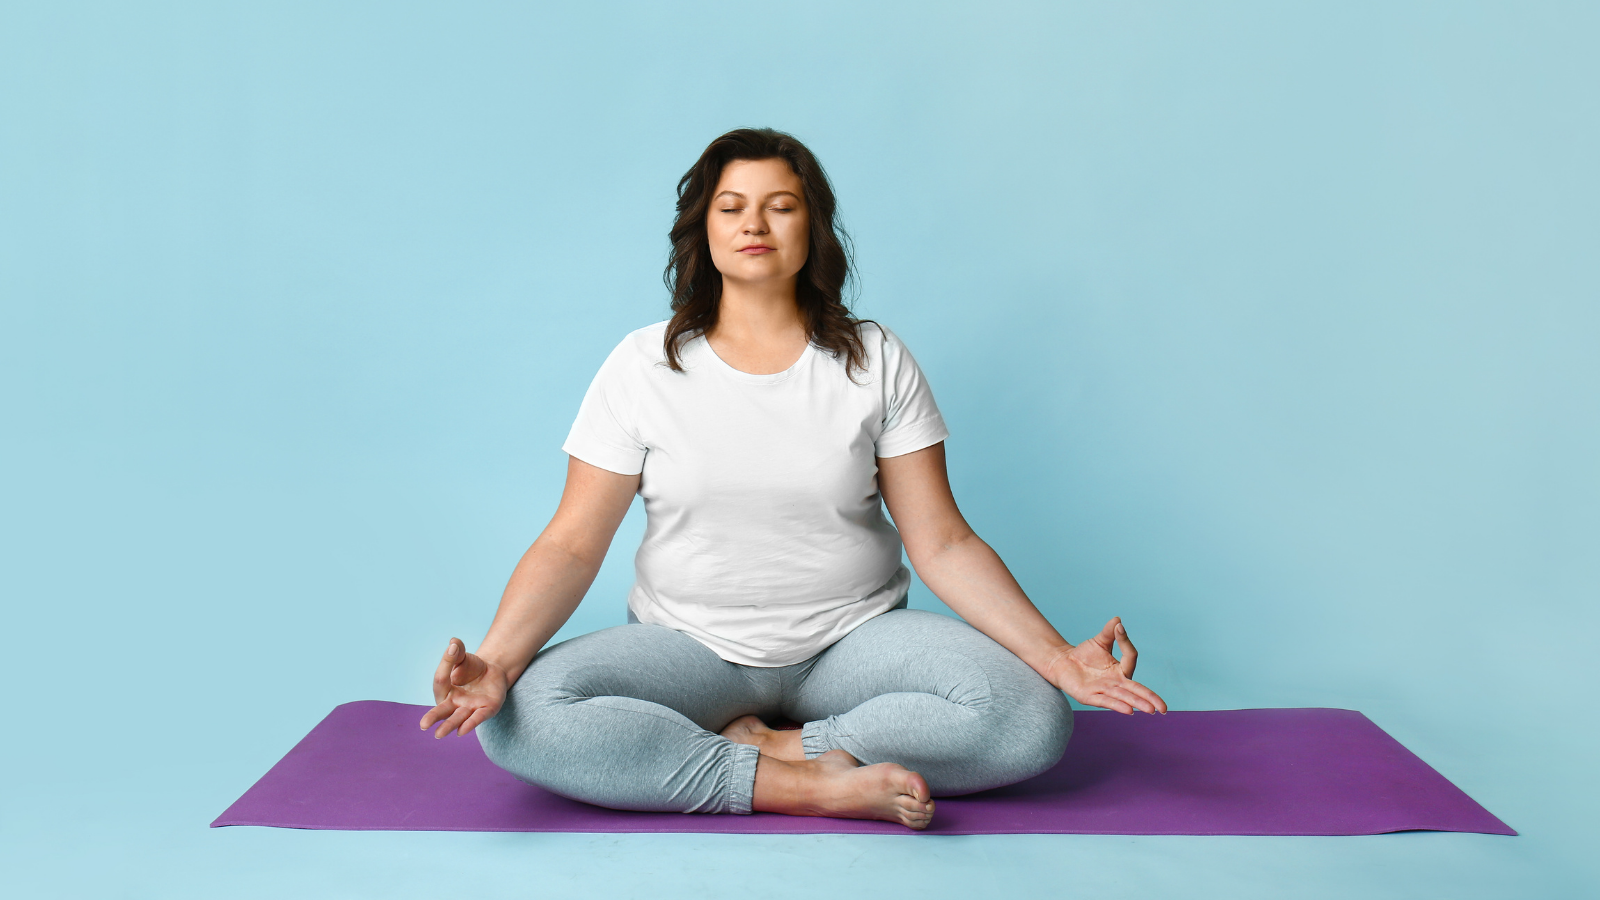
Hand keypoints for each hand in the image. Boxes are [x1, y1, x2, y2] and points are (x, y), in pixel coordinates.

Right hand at [419, 638, 508, 738]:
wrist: (493, 672)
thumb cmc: (472, 668)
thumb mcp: (463, 657)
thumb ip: (456, 652)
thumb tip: (453, 643)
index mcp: (445, 690)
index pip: (441, 680)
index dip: (446, 663)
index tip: (453, 648)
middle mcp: (454, 702)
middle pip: (442, 710)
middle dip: (433, 717)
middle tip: (423, 725)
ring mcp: (470, 708)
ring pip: (457, 718)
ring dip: (449, 725)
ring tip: (438, 734)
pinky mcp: (486, 710)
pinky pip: (477, 718)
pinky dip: (470, 723)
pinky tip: (461, 731)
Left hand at [1046, 617, 1167, 714]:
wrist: (1063, 663)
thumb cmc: (1084, 654)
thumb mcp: (1099, 641)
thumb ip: (1109, 632)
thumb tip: (1118, 620)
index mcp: (1119, 669)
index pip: (1130, 658)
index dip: (1125, 642)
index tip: (1118, 628)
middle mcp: (1115, 682)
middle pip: (1136, 690)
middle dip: (1150, 698)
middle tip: (1164, 708)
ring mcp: (1103, 690)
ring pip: (1124, 697)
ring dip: (1137, 703)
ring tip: (1150, 710)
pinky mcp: (1090, 696)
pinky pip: (1106, 701)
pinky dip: (1117, 705)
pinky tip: (1129, 710)